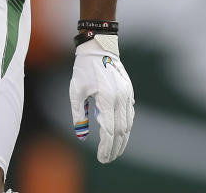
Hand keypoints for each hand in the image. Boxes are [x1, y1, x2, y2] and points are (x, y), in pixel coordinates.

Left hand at [69, 34, 134, 162]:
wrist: (99, 47)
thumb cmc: (83, 69)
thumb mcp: (76, 91)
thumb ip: (79, 114)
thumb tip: (82, 136)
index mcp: (107, 99)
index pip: (110, 131)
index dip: (106, 147)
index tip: (102, 158)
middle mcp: (120, 98)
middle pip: (122, 131)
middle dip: (115, 148)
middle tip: (107, 159)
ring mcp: (127, 95)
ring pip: (128, 124)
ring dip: (122, 139)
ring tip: (114, 151)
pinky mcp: (129, 91)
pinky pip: (130, 114)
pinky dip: (125, 127)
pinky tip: (120, 134)